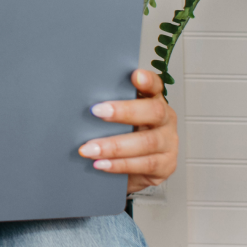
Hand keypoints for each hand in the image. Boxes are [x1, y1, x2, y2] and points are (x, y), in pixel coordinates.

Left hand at [78, 68, 177, 192]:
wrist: (132, 170)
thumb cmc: (122, 137)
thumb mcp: (116, 119)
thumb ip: (108, 106)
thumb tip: (77, 98)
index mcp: (154, 102)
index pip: (155, 86)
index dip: (148, 81)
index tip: (135, 75)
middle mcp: (165, 120)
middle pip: (153, 112)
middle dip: (124, 111)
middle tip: (96, 111)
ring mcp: (169, 143)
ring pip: (147, 142)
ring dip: (115, 146)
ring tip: (90, 149)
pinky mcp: (166, 165)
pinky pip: (145, 164)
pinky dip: (120, 165)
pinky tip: (102, 164)